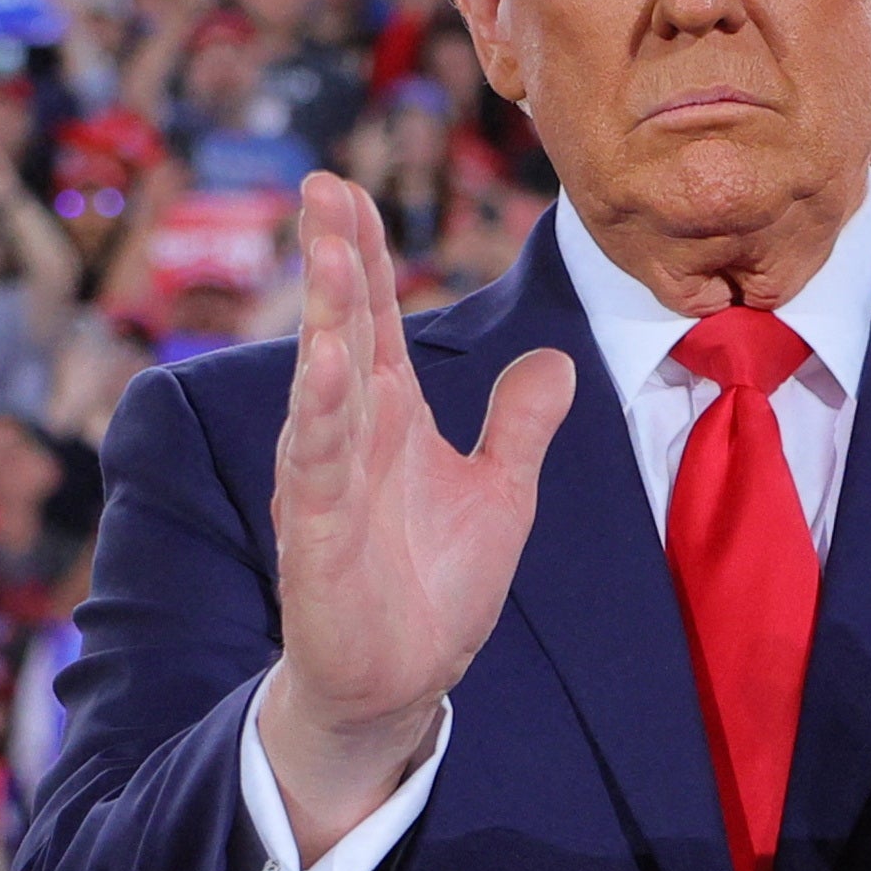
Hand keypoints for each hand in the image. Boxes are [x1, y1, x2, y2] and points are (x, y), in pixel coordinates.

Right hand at [261, 172, 575, 858]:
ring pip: (322, 383)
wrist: (400, 685)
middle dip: (334, 258)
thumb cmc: (434, 588)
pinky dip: (320, 414)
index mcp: (390, 416)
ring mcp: (326, 482)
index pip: (373, 315)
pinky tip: (328, 362)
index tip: (346, 187)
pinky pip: (316, 465)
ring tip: (324, 248)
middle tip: (321, 185)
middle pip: (341, 327)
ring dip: (322, 314)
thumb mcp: (501, 493)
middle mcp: (350, 435)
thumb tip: (555, 360)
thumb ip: (520, 425)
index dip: (362, 252)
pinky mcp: (316, 536)